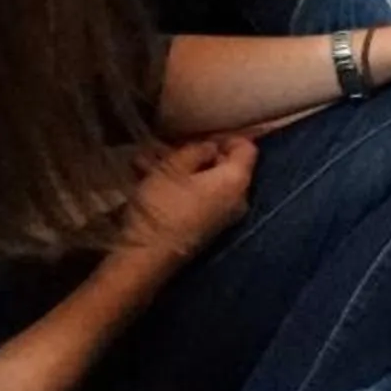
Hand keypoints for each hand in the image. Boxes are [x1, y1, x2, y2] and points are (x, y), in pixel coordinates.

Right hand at [120, 135, 257, 263]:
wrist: (147, 257)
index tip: (197, 134)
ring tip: (144, 160)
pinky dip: (175, 186)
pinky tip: (144, 177)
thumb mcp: (173, 167)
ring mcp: (222, 217)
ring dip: (177, 168)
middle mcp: (238, 200)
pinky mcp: (204, 228)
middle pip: (224, 166)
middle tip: (165, 146)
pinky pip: (196, 198)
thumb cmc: (163, 205)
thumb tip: (210, 147)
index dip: (224, 136)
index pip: (247, 148)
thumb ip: (196, 150)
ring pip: (204, 182)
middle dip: (193, 153)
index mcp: (237, 182)